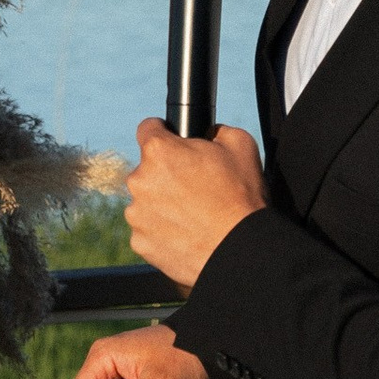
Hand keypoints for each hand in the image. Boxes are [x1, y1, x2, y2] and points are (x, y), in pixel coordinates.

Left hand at [125, 118, 265, 289]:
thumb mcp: (240, 144)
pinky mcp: (140, 242)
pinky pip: (148, 230)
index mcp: (159, 151)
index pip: (148, 128)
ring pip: (147, 201)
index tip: (172, 141)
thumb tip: (208, 133)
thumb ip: (215, 130)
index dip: (164, 133)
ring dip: (163, 204)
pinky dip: (163, 230)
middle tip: (196, 187)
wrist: (240, 249)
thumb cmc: (241, 198)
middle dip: (168, 174)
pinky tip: (188, 233)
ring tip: (195, 214)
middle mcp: (139, 180)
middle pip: (148, 169)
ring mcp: (137, 214)